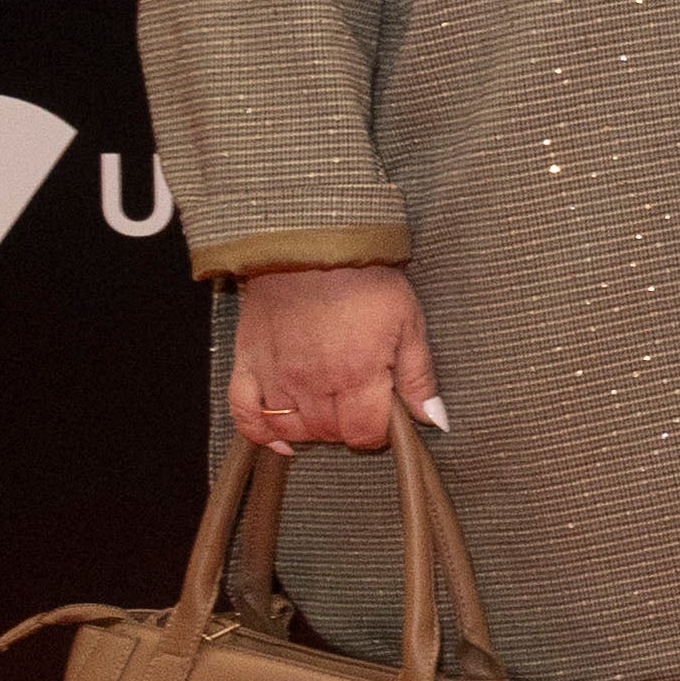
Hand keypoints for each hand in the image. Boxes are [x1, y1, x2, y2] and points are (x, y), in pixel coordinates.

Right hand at [227, 263, 436, 451]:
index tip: (384, 417)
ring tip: (327, 410)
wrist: (312, 243)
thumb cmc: (365, 279)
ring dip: (312, 430)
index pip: (365, 434)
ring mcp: (277, 375)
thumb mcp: (408, 322)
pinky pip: (245, 413)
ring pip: (291, 429)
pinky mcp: (248, 362)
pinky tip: (278, 437)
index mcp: (357, 375)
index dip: (379, 433)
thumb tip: (434, 419)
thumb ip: (418, 377)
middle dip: (349, 427)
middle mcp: (313, 383)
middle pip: (330, 434)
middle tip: (357, 405)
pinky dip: (260, 431)